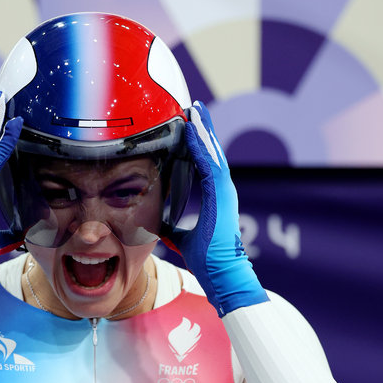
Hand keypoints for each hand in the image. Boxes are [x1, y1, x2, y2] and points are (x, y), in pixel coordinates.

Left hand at [166, 101, 267, 316]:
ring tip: (195, 110)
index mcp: (215, 198)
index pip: (205, 164)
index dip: (198, 144)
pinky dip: (201, 146)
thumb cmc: (207, 259)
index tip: (190, 126)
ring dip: (203, 131)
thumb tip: (158, 224)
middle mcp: (222, 191)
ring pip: (213, 153)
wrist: (221, 273)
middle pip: (212, 153)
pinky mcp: (222, 196)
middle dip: (203, 130)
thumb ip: (172, 228)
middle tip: (194, 108)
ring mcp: (224, 192)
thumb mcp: (181, 238)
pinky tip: (192, 130)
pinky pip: (211, 164)